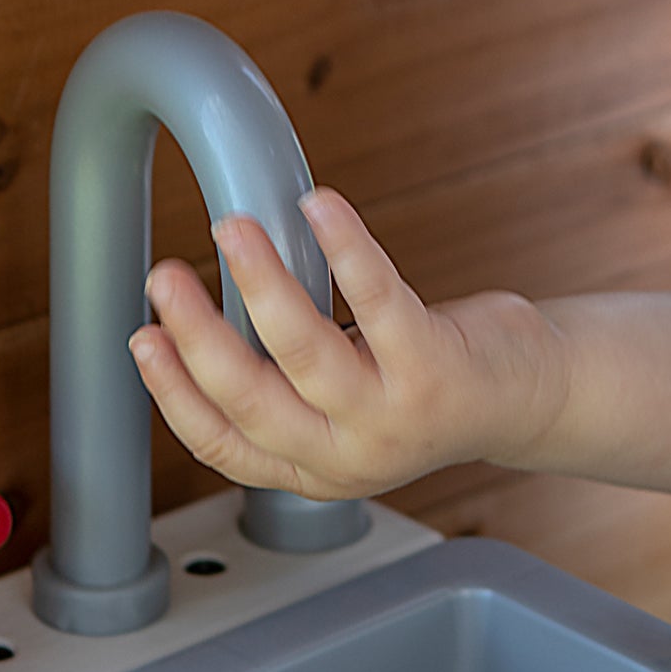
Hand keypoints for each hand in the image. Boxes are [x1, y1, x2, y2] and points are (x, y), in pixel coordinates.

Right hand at [127, 187, 567, 499]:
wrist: (528, 399)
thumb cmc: (425, 383)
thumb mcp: (345, 404)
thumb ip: (288, 380)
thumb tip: (213, 308)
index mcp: (313, 467)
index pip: (223, 443)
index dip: (174, 392)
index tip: (142, 337)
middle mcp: (347, 454)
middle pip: (250, 397)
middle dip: (197, 334)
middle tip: (164, 276)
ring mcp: (391, 415)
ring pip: (304, 349)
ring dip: (260, 282)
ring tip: (232, 228)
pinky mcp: (433, 366)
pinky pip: (377, 297)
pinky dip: (345, 245)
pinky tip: (319, 204)